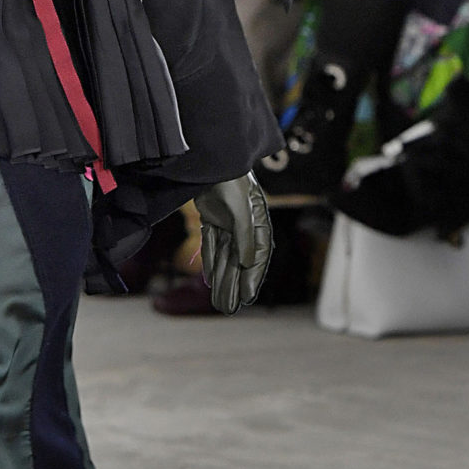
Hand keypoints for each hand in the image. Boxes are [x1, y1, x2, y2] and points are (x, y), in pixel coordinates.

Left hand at [194, 173, 271, 313]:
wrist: (212, 159)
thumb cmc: (232, 181)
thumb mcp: (240, 209)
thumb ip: (244, 237)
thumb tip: (247, 264)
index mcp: (258, 223)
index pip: (257, 258)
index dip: (252, 279)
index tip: (245, 298)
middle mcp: (245, 226)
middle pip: (240, 263)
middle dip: (233, 286)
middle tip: (227, 309)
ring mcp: (228, 222)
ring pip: (225, 258)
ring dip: (222, 279)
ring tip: (219, 302)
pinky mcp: (213, 218)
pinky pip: (213, 246)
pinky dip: (211, 262)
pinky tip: (210, 280)